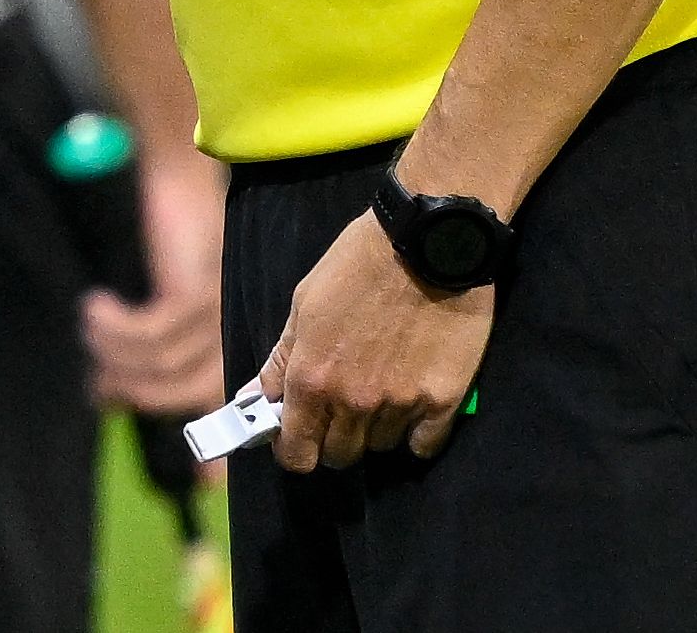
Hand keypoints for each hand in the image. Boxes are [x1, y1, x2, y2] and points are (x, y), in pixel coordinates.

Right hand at [81, 148, 227, 416]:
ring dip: (114, 351)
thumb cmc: (171, 233)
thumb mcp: (167, 295)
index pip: (208, 395)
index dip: (165, 409)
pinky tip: (96, 307)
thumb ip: (151, 343)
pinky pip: (150, 332)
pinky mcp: (197, 291)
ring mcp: (220, 311)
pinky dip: (115, 326)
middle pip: (184, 388)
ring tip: (89, 327)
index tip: (126, 413)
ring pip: (162, 361)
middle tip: (95, 377)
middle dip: (134, 388)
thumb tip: (104, 394)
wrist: (182, 176)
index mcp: (234, 333)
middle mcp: (236, 327)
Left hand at [262, 211, 493, 471]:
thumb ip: (280, 359)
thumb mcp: (304, 304)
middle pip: (339, 456)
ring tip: (382, 389)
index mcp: (312, 378)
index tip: (298, 437)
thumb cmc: (356, 265)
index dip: (294, 450)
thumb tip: (254, 399)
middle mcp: (353, 400)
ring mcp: (400, 404)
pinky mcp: (442, 401)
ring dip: (376, 428)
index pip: (297, 453)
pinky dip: (417, 432)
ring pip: (380, 446)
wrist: (424, 242)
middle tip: (342, 408)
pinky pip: (424, 444)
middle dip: (334, 438)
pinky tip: (414, 403)